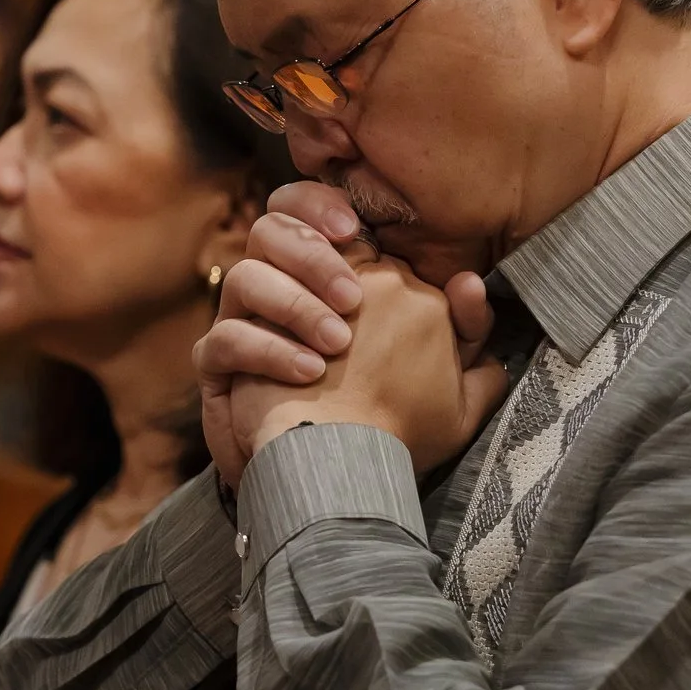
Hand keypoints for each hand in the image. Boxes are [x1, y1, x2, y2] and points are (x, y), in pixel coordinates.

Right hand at [198, 183, 494, 483]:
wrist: (331, 482)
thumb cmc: (390, 426)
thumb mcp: (448, 387)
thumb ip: (466, 333)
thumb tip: (471, 283)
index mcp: (332, 276)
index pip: (313, 211)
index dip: (325, 207)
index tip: (357, 231)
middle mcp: (282, 290)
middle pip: (272, 227)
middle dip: (310, 252)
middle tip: (350, 297)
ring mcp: (246, 325)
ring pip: (245, 275)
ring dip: (292, 303)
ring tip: (336, 344)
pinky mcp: (220, 365)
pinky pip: (226, 339)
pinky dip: (268, 350)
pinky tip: (309, 372)